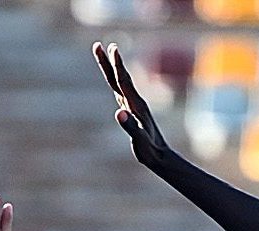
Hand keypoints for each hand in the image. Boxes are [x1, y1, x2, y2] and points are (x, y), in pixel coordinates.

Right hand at [94, 42, 170, 166]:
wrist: (160, 157)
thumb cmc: (150, 150)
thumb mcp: (139, 140)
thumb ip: (130, 127)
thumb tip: (119, 113)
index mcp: (135, 106)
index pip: (123, 81)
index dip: (116, 65)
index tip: (111, 48)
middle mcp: (135, 102)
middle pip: (119, 78)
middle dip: (108, 61)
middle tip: (98, 44)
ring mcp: (134, 106)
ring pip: (119, 83)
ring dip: (111, 68)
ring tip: (105, 52)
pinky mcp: (132, 112)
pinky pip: (121, 91)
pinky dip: (115, 81)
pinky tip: (114, 79)